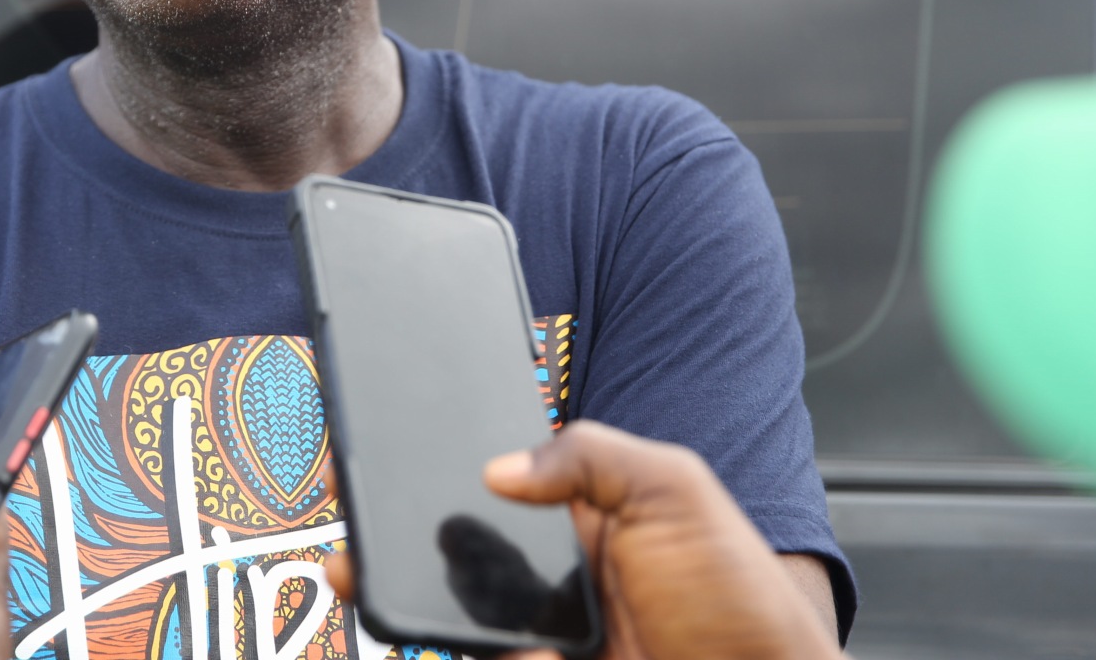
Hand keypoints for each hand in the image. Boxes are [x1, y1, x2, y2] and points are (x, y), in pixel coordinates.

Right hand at [325, 421, 839, 659]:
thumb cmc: (741, 595)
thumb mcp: (676, 488)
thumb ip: (588, 456)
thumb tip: (495, 467)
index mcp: (573, 515)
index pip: (480, 488)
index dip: (422, 481)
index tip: (370, 477)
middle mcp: (548, 579)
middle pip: (448, 564)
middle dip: (391, 559)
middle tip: (354, 560)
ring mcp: (544, 639)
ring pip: (460, 626)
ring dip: (432, 619)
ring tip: (410, 607)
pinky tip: (540, 657)